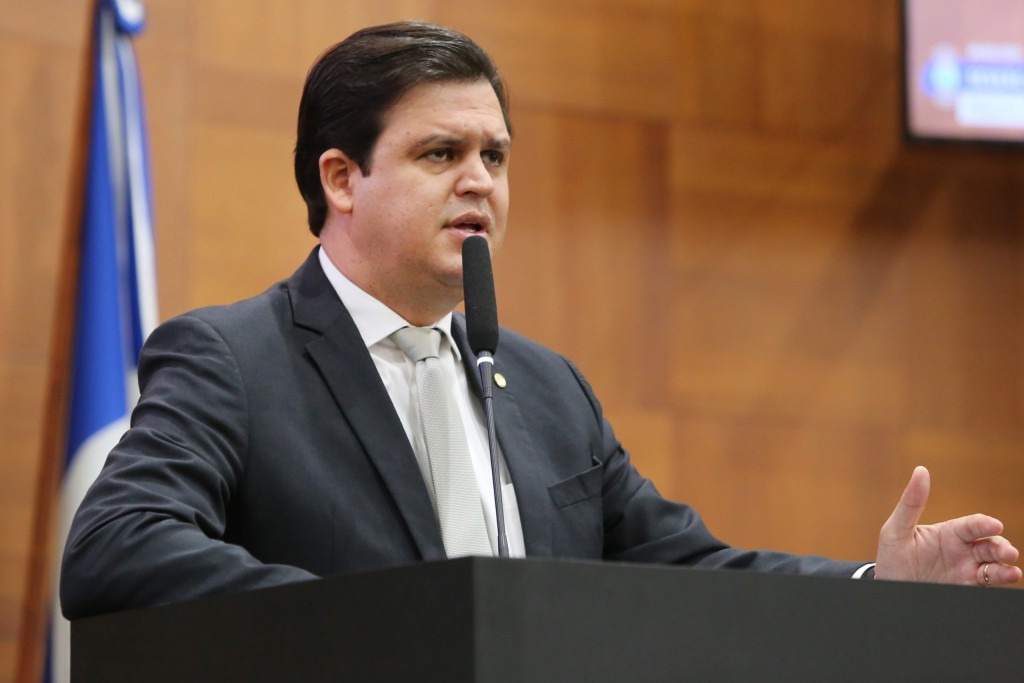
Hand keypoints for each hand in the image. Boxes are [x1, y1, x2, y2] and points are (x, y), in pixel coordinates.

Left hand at [874, 466, 1021, 584]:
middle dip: (1001, 547)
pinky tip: (1007, 577)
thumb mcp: (896, 530)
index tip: (994, 525)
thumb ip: (911, 503)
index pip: (971, 525)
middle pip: (989, 544)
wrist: (889, 589)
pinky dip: (1000, 580)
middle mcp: (962, 550)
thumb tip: (921, 470)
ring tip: (1012, 572)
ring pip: (994, 565)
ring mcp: (966, 570)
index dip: (984, 524)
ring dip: (1005, 567)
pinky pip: (987, 584)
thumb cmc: (892, 557)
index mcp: (948, 533)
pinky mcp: (966, 587)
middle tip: (1007, 552)